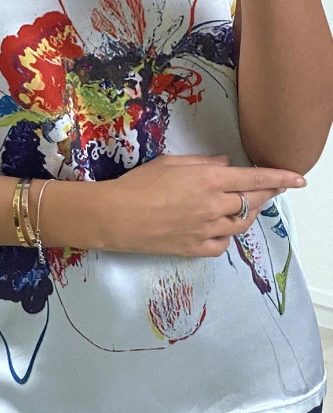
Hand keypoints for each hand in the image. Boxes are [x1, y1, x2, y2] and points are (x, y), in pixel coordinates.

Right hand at [98, 153, 304, 255]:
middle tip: (272, 189)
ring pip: (241, 225)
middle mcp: (214, 205)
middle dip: (267, 194)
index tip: (298, 179)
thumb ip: (203, 163)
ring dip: (248, 214)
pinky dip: (226, 236)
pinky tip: (220, 229)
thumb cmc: (138, 183)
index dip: (280, 178)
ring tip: (247, 206)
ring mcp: (206, 230)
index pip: (255, 178)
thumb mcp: (170, 163)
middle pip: (252, 201)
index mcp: (209, 179)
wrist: (115, 216)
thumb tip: (226, 164)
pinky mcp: (194, 249)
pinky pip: (222, 245)